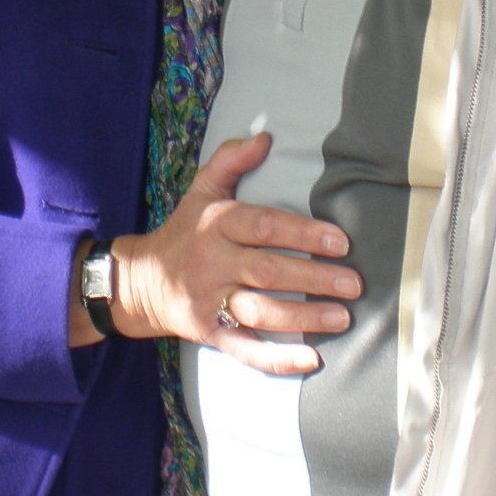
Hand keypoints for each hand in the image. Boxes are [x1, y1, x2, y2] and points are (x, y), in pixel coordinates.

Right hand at [111, 133, 359, 374]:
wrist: (141, 281)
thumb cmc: (186, 230)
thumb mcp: (202, 189)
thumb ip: (231, 160)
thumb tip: (265, 136)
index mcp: (216, 224)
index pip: (264, 227)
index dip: (304, 234)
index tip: (341, 241)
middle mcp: (213, 263)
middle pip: (269, 272)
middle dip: (315, 279)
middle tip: (354, 284)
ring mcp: (210, 301)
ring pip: (262, 313)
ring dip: (305, 318)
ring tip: (343, 317)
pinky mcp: (209, 333)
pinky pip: (245, 350)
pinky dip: (277, 359)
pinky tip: (311, 359)